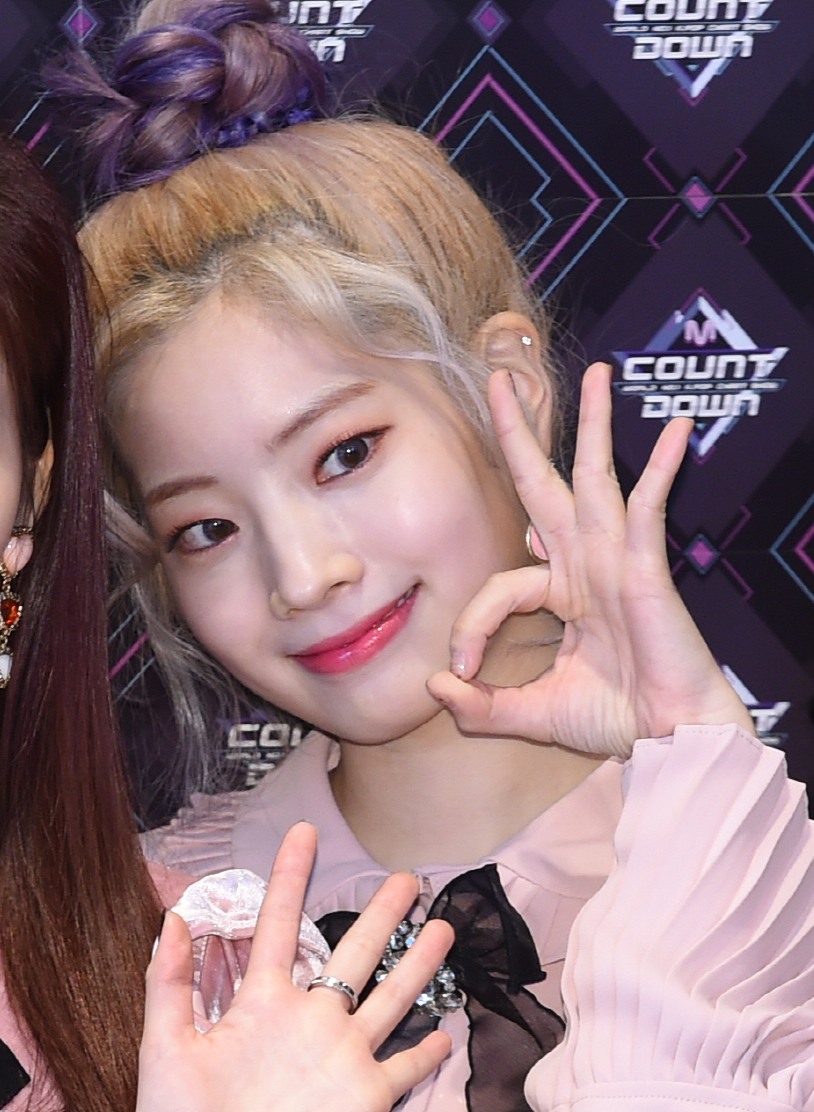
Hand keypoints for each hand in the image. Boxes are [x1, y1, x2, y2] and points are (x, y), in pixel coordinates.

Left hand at [135, 825, 453, 1111]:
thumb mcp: (162, 1047)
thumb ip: (168, 982)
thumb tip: (174, 916)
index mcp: (258, 1005)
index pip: (280, 926)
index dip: (291, 878)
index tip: (305, 832)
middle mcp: (306, 1023)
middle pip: (351, 954)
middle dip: (379, 913)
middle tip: (406, 876)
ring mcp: (340, 1060)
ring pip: (389, 998)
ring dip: (416, 964)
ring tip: (442, 926)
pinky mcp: (365, 1099)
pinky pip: (404, 1068)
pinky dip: (428, 1051)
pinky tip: (446, 1031)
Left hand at [427, 364, 751, 758]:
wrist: (665, 738)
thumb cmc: (613, 720)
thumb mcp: (530, 712)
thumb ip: (481, 705)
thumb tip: (435, 685)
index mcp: (563, 592)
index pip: (497, 585)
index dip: (470, 626)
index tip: (462, 672)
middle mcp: (587, 565)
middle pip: (545, 486)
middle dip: (520, 435)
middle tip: (498, 380)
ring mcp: (617, 561)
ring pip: (597, 479)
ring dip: (595, 425)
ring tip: (601, 373)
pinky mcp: (646, 568)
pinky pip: (649, 509)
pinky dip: (661, 469)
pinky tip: (676, 430)